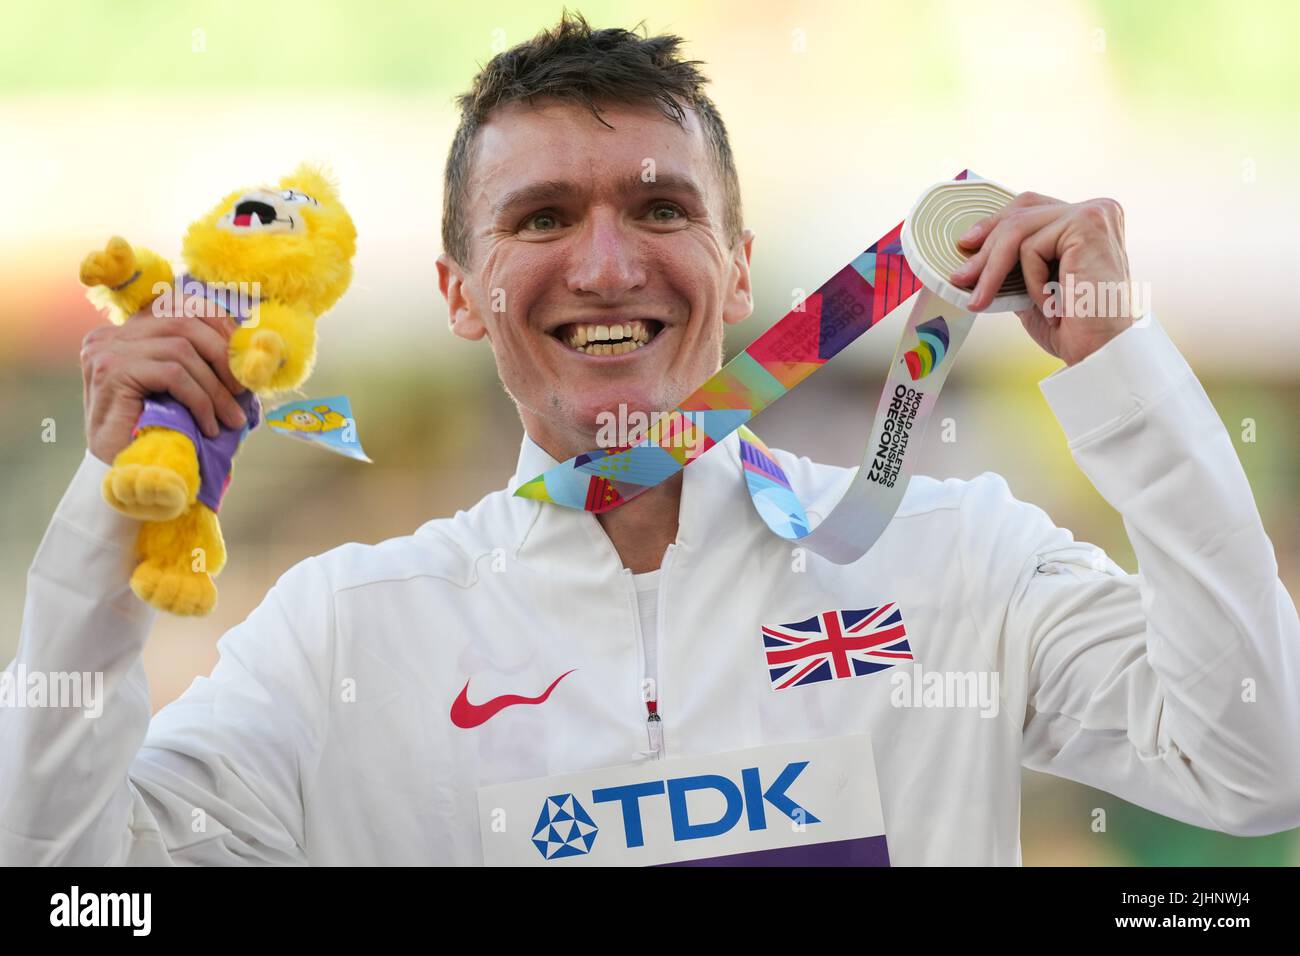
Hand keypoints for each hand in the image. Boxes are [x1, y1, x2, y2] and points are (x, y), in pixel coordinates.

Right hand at [81, 305, 248, 464]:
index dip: (220, 327)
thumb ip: (203, 362)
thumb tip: (253, 348)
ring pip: (181, 349)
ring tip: (231, 418)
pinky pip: (172, 374)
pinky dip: (200, 399)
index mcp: (130, 331)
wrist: (120, 475)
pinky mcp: (111, 371)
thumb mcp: (184, 390)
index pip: (181, 306)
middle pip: (184, 322)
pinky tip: (209, 426)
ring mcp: (106, 350)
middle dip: (223, 357)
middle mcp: (112, 335)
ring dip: (215, 387)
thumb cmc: (157, 433)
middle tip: (244, 391)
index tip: (244, 361)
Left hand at [948, 191, 1135, 365]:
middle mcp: (1095, 210)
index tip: (967, 245)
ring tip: (982, 299)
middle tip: (961, 276)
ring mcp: (1093, 214)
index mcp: (1086, 221)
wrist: (1104, 350)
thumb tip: (974, 260)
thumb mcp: (1034, 289)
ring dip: (993, 269)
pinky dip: (1031, 282)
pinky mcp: (1086, 225)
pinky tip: (1049, 306)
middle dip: (985, 247)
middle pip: (1021, 212)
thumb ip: (1015, 268)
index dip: (995, 224)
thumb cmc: (1075, 327)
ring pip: (1018, 229)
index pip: (1030, 207)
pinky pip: (1031, 248)